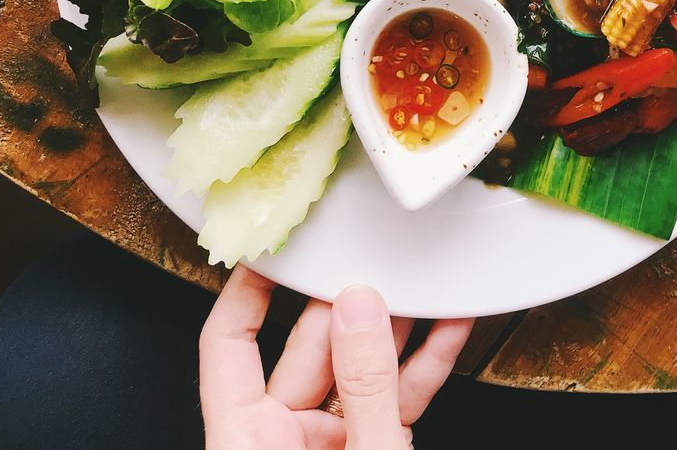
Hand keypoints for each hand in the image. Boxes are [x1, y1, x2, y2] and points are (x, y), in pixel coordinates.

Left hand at [200, 265, 473, 448]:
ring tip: (424, 279)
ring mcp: (331, 445)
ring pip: (359, 367)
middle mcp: (282, 441)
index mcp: (247, 443)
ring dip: (396, 326)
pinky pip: (396, 397)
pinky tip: (448, 326)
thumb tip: (360, 309)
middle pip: (307, 347)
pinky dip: (424, 364)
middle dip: (347, 300)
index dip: (246, 290)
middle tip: (375, 253)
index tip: (273, 247)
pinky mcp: (372, 449)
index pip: (228, 346)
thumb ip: (365, 385)